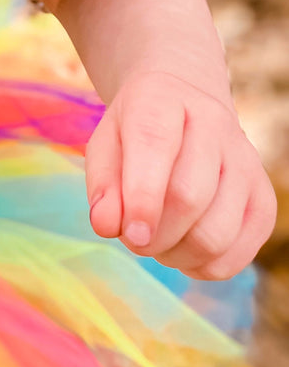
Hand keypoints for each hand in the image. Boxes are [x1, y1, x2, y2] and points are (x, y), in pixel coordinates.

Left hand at [85, 68, 276, 279]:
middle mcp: (214, 125)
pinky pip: (237, 254)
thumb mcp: (106, 143)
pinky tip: (184, 248)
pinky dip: (203, 266)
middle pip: (189, 197)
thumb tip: (106, 226)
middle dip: (155, 235)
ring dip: (177, 254)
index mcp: (164, 100)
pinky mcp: (263, 198)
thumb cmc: (137, 131)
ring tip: (158, 241)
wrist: (186, 106)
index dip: (142, 198)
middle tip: (134, 239)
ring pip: (216, 233)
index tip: (129, 235)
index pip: (155, 145)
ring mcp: (247, 162)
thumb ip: (102, 184)